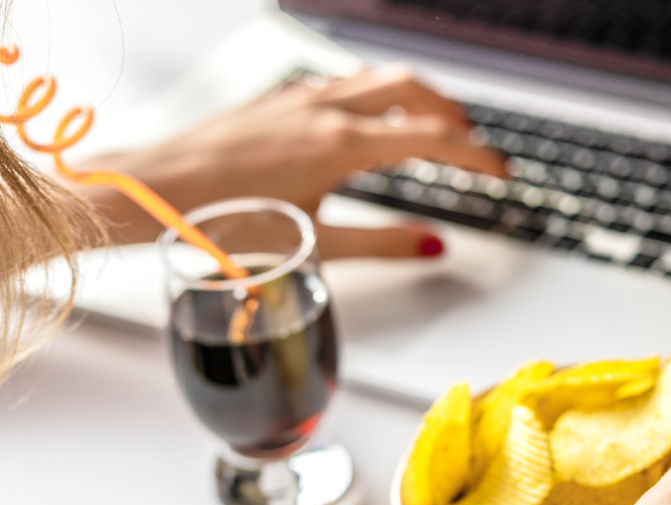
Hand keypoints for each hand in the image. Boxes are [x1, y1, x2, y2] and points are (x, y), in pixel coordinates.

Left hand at [78, 65, 505, 258]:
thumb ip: (384, 244)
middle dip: (456, 116)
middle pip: (415, 91)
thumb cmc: (222, 220)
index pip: (432, 139)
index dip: (476, 157)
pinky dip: (380, 96)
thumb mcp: (316, 242)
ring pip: (380, 79)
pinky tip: (374, 117)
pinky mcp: (281, 99)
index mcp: (340, 144)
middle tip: (476, 148)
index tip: (501, 174)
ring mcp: (300, 98)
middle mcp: (324, 109)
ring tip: (437, 128)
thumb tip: (434, 245)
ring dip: (420, 99)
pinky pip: (347, 83)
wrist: (155, 191)